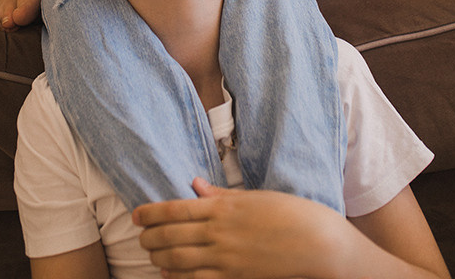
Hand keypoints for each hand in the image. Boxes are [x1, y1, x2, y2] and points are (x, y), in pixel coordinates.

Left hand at [132, 177, 344, 277]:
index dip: (151, 213)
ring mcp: (226, 257)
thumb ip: (221, 194)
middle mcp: (219, 232)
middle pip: (172, 235)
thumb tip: (195, 184)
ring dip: (160, 257)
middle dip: (150, 236)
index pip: (176, 209)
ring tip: (150, 254)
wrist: (317, 243)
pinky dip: (179, 278)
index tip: (137, 214)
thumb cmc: (290, 213)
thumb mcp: (254, 197)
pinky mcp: (236, 277)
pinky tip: (169, 276)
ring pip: (180, 259)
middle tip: (139, 236)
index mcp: (223, 206)